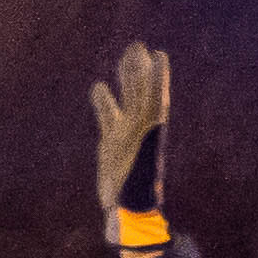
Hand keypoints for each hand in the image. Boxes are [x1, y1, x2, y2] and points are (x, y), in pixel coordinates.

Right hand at [91, 43, 172, 243]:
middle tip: (138, 45)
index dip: (157, 78)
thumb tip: (136, 169)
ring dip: (126, 78)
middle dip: (139, 70)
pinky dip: (103, 101)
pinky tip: (98, 87)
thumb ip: (137, 167)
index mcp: (149, 134)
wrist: (128, 211)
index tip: (159, 56)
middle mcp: (139, 129)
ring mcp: (125, 133)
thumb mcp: (137, 182)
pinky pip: (108, 114)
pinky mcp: (112, 141)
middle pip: (140, 92)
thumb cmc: (134, 199)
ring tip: (127, 54)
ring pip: (127, 99)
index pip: (155, 99)